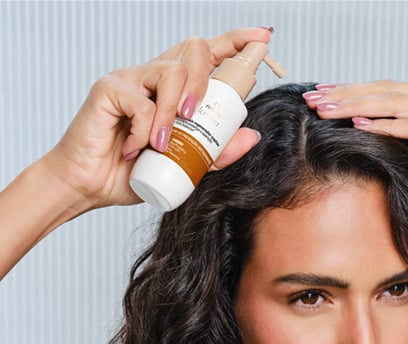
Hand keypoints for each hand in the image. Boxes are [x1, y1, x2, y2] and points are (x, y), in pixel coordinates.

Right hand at [44, 28, 271, 214]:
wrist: (92, 187)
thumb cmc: (135, 174)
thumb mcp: (185, 167)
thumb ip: (216, 153)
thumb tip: (252, 136)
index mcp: (175, 91)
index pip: (207, 55)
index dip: (234, 42)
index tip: (261, 38)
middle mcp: (154, 77)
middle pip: (195, 50)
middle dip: (206, 80)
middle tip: (196, 116)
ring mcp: (131, 78)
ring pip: (171, 72)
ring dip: (173, 113)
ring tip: (163, 145)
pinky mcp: (109, 88)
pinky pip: (142, 103)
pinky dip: (145, 132)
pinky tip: (134, 150)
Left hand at [303, 81, 407, 230]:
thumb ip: (403, 149)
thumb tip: (366, 145)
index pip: (386, 94)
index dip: (352, 93)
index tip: (320, 99)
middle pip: (386, 91)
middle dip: (346, 94)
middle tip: (312, 98)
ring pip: (397, 102)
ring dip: (358, 104)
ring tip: (326, 108)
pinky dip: (389, 125)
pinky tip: (361, 124)